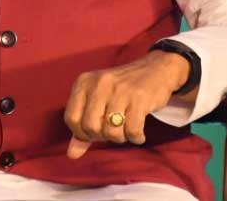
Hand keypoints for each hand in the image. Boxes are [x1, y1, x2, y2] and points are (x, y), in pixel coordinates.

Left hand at [64, 50, 190, 158]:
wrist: (155, 70)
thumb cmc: (121, 91)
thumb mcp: (97, 102)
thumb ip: (83, 129)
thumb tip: (71, 155)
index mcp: (83, 82)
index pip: (71, 119)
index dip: (82, 133)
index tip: (96, 132)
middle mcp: (99, 84)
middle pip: (90, 127)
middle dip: (102, 136)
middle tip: (112, 131)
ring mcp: (119, 90)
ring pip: (111, 131)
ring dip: (120, 138)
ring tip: (125, 130)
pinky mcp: (139, 98)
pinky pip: (132, 130)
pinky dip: (136, 138)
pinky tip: (138, 133)